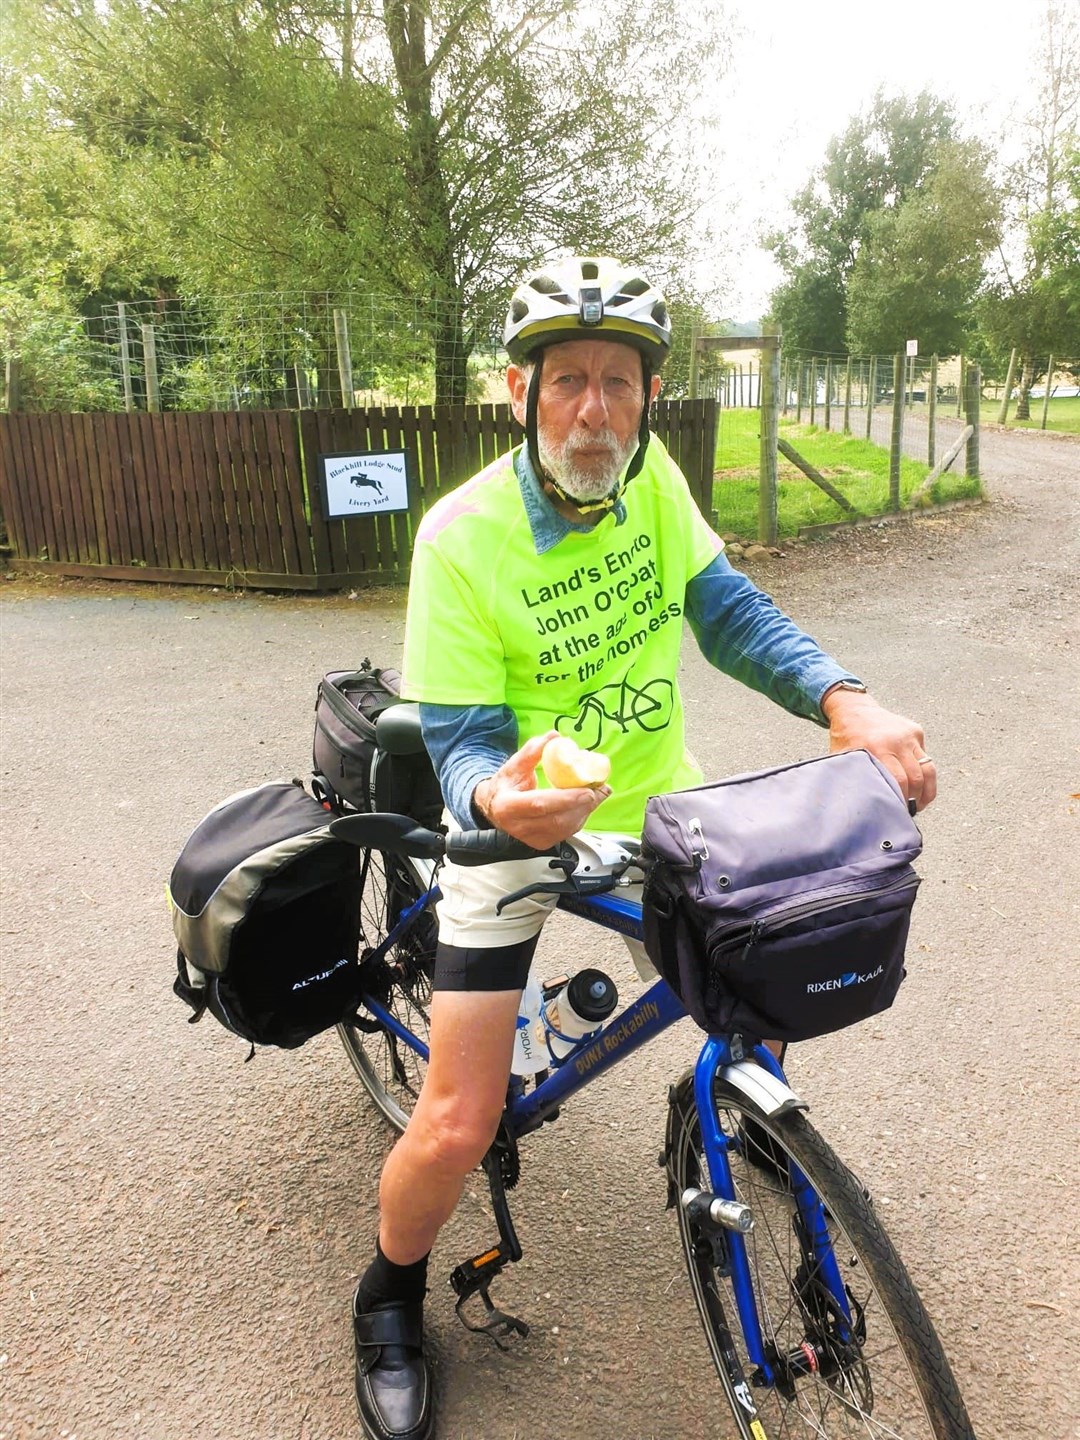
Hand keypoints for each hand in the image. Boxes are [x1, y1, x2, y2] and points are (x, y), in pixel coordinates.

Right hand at [472, 731, 611, 848]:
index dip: (565, 799)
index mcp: (508, 806)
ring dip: (586, 811)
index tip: (587, 790)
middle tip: (599, 789)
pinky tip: (586, 804)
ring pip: (565, 828)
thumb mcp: (514, 764)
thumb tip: (554, 736)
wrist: (495, 807)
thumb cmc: (506, 785)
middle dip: (582, 805)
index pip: (539, 804)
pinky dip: (580, 817)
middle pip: (557, 820)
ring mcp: (531, 838)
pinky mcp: (542, 843)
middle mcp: (519, 826)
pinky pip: (566, 832)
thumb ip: (533, 750)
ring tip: (598, 793)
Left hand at [821, 690, 936, 811]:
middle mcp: (896, 740)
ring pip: (928, 769)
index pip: (897, 780)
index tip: (897, 813)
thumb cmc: (846, 738)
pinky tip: (917, 787)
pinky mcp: (916, 731)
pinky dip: (924, 774)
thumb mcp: (843, 757)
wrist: (853, 708)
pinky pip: (925, 758)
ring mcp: (908, 735)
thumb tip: (855, 806)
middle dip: (914, 799)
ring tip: (919, 804)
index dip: (900, 800)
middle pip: (915, 778)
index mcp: (876, 747)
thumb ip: (852, 777)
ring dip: (926, 791)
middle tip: (908, 811)